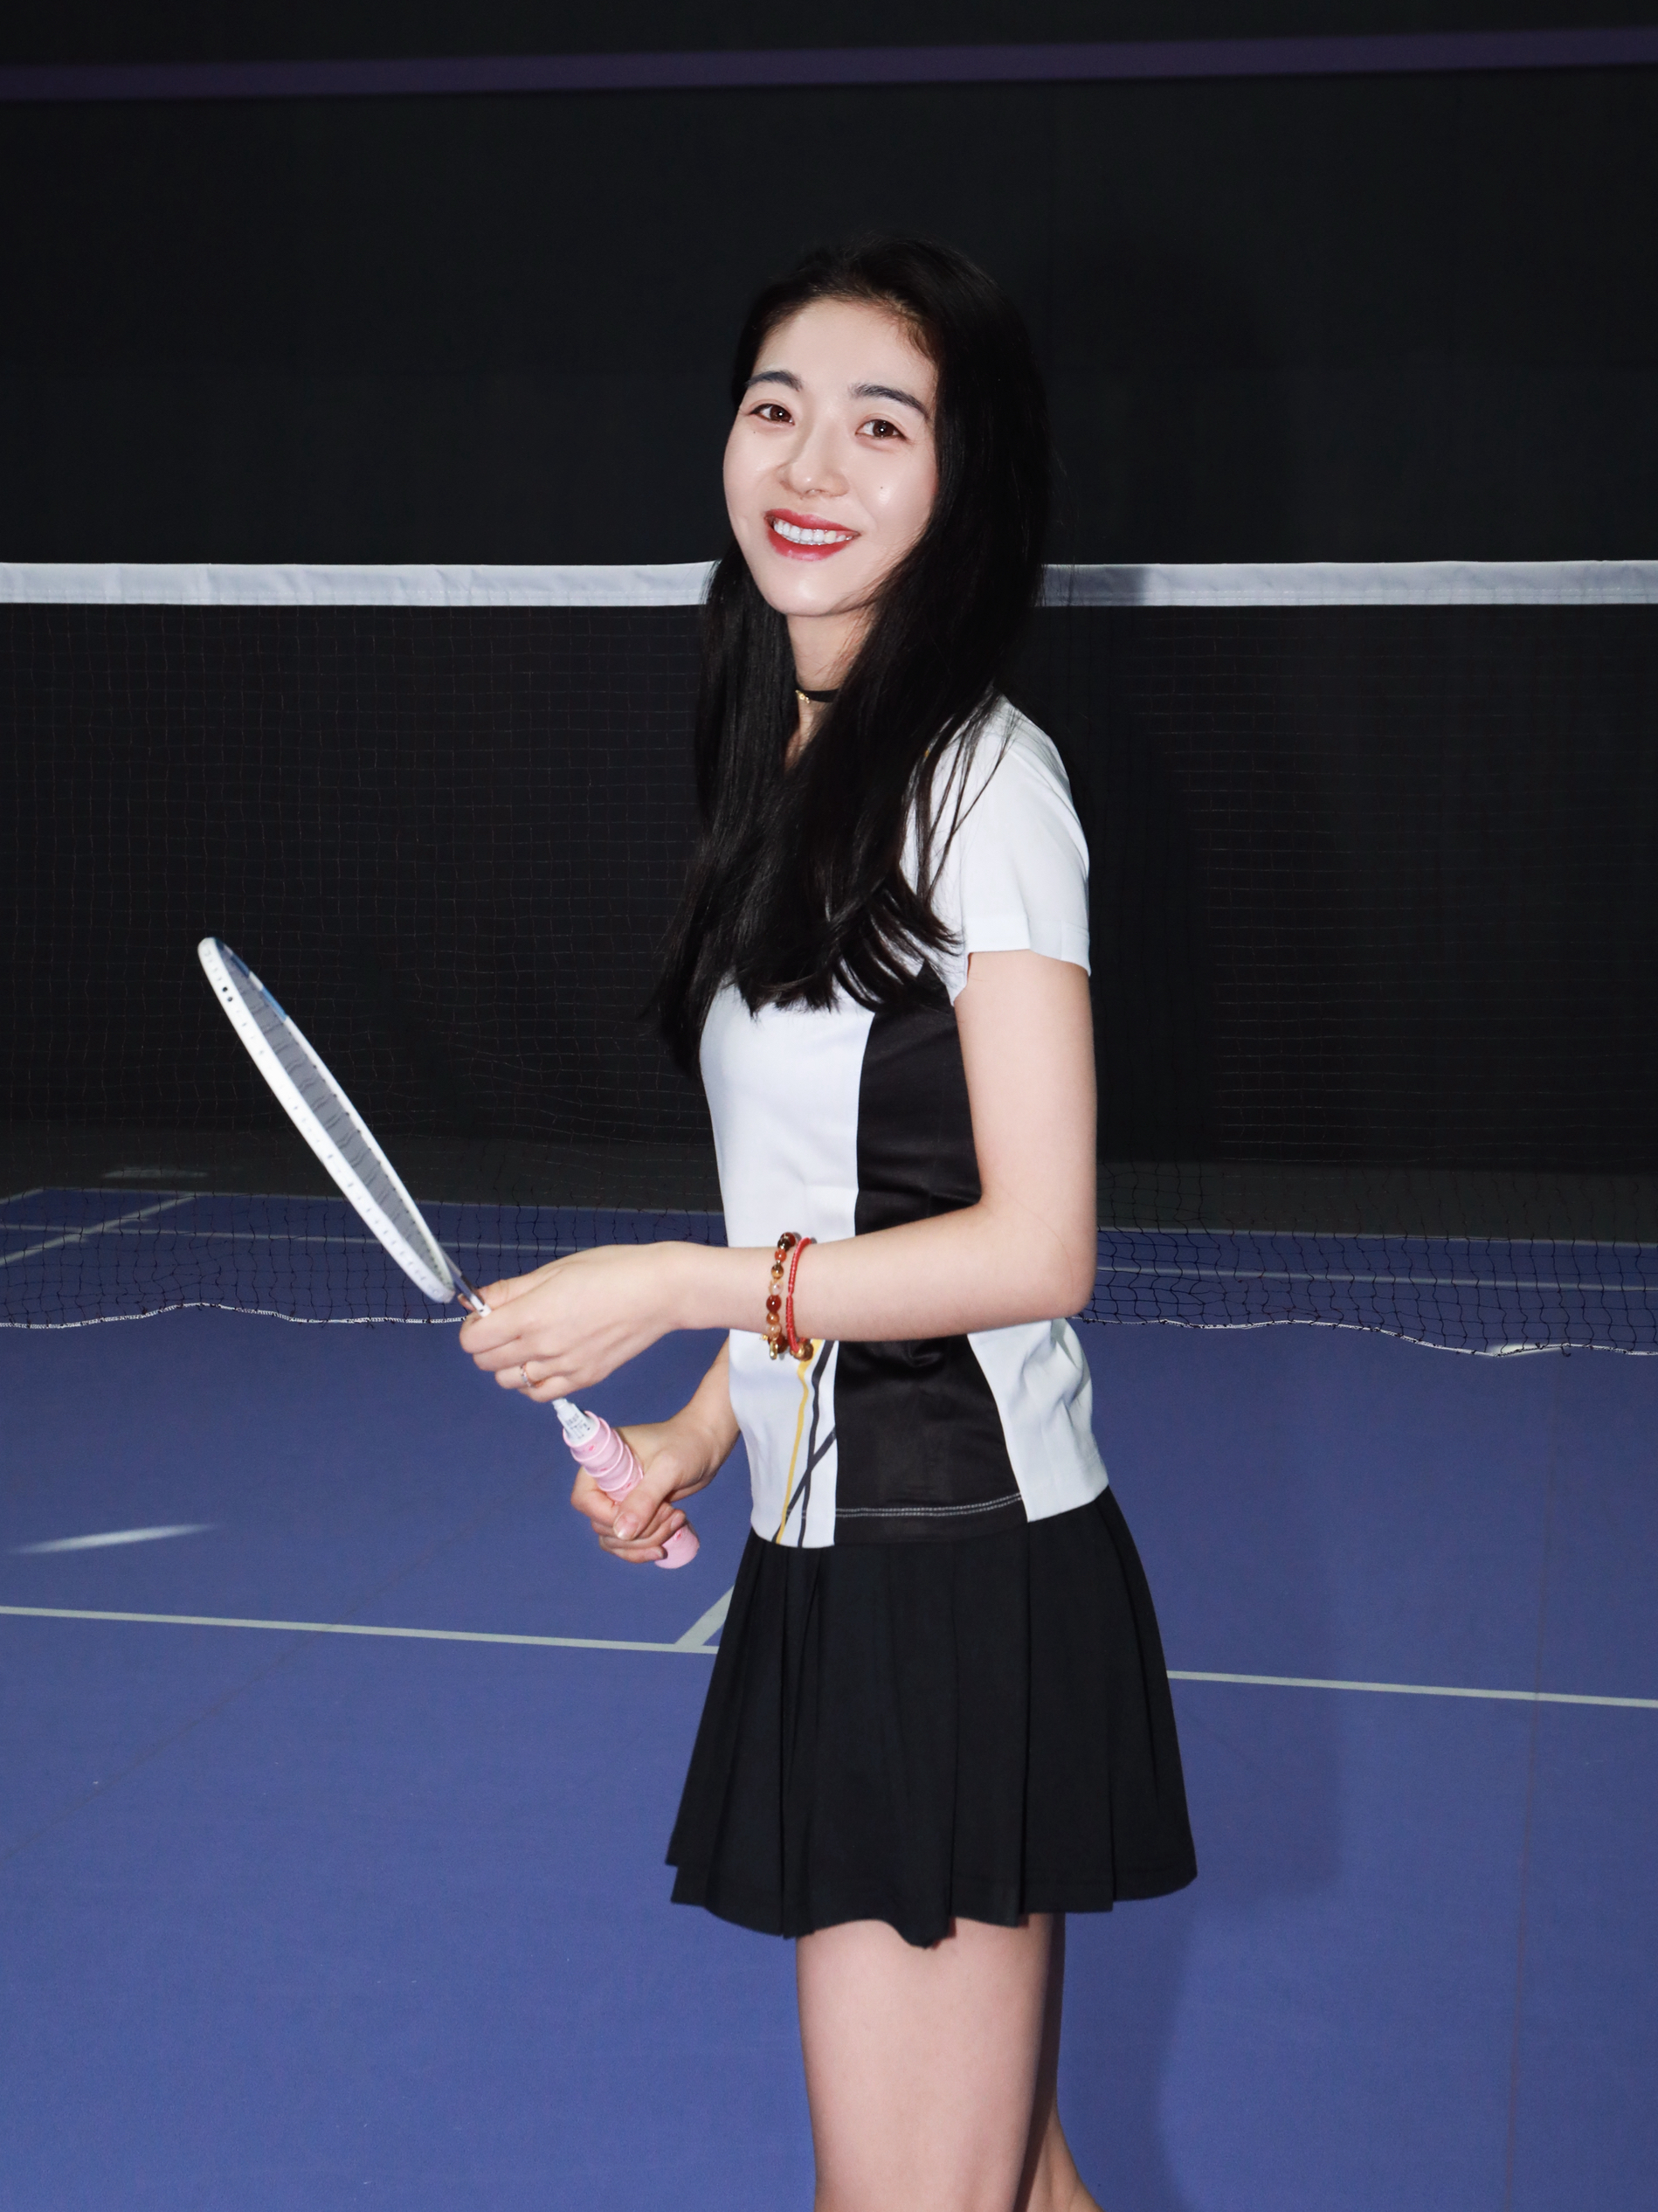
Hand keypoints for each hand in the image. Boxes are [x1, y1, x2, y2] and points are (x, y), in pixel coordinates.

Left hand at [458, 1244, 691, 1399]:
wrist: (659, 1292)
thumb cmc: (611, 1270)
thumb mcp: (555, 1269)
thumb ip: (510, 1290)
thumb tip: (476, 1302)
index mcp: (531, 1316)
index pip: (473, 1340)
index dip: (472, 1326)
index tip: (485, 1315)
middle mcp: (542, 1347)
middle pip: (486, 1363)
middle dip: (486, 1344)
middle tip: (505, 1325)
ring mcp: (564, 1368)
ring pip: (509, 1382)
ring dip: (508, 1365)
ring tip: (527, 1343)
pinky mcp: (584, 1379)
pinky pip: (540, 1394)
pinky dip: (532, 1382)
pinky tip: (543, 1362)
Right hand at [573, 1407, 727, 1564]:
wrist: (706, 1444)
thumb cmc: (687, 1445)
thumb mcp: (667, 1469)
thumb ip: (644, 1499)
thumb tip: (621, 1532)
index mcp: (604, 1462)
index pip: (585, 1500)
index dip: (608, 1517)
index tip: (641, 1516)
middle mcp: (606, 1483)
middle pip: (602, 1525)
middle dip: (639, 1531)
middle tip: (671, 1514)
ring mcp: (620, 1499)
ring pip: (616, 1538)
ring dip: (646, 1541)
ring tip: (677, 1521)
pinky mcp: (635, 1512)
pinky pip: (628, 1541)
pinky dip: (647, 1545)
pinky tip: (671, 1534)